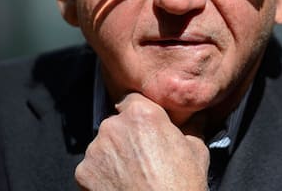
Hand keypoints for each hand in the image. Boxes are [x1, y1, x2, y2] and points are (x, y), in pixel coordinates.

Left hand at [75, 93, 208, 189]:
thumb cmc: (182, 186)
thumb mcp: (197, 150)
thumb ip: (191, 127)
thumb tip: (198, 117)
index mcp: (142, 113)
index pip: (133, 99)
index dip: (140, 114)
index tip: (146, 127)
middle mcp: (114, 125)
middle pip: (116, 122)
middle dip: (127, 135)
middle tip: (143, 155)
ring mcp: (95, 149)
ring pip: (103, 145)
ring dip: (114, 154)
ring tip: (133, 173)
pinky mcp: (83, 171)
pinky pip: (92, 166)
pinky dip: (102, 174)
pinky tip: (120, 185)